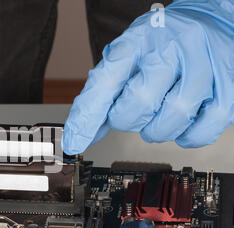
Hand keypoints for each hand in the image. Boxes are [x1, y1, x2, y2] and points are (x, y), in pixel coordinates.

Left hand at [63, 0, 233, 154]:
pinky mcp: (229, 85)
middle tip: (134, 111)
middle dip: (128, 119)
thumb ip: (105, 93)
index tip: (74, 141)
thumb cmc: (164, 43)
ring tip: (158, 116)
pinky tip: (182, 123)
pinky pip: (203, 129)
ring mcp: (204, 65)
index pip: (105, 79)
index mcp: (138, 40)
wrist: (213, 20)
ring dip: (158, 130)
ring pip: (172, 118)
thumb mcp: (129, 57)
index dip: (87, 115)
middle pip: (139, 102)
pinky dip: (188, 137)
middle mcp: (171, 47)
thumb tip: (84, 132)